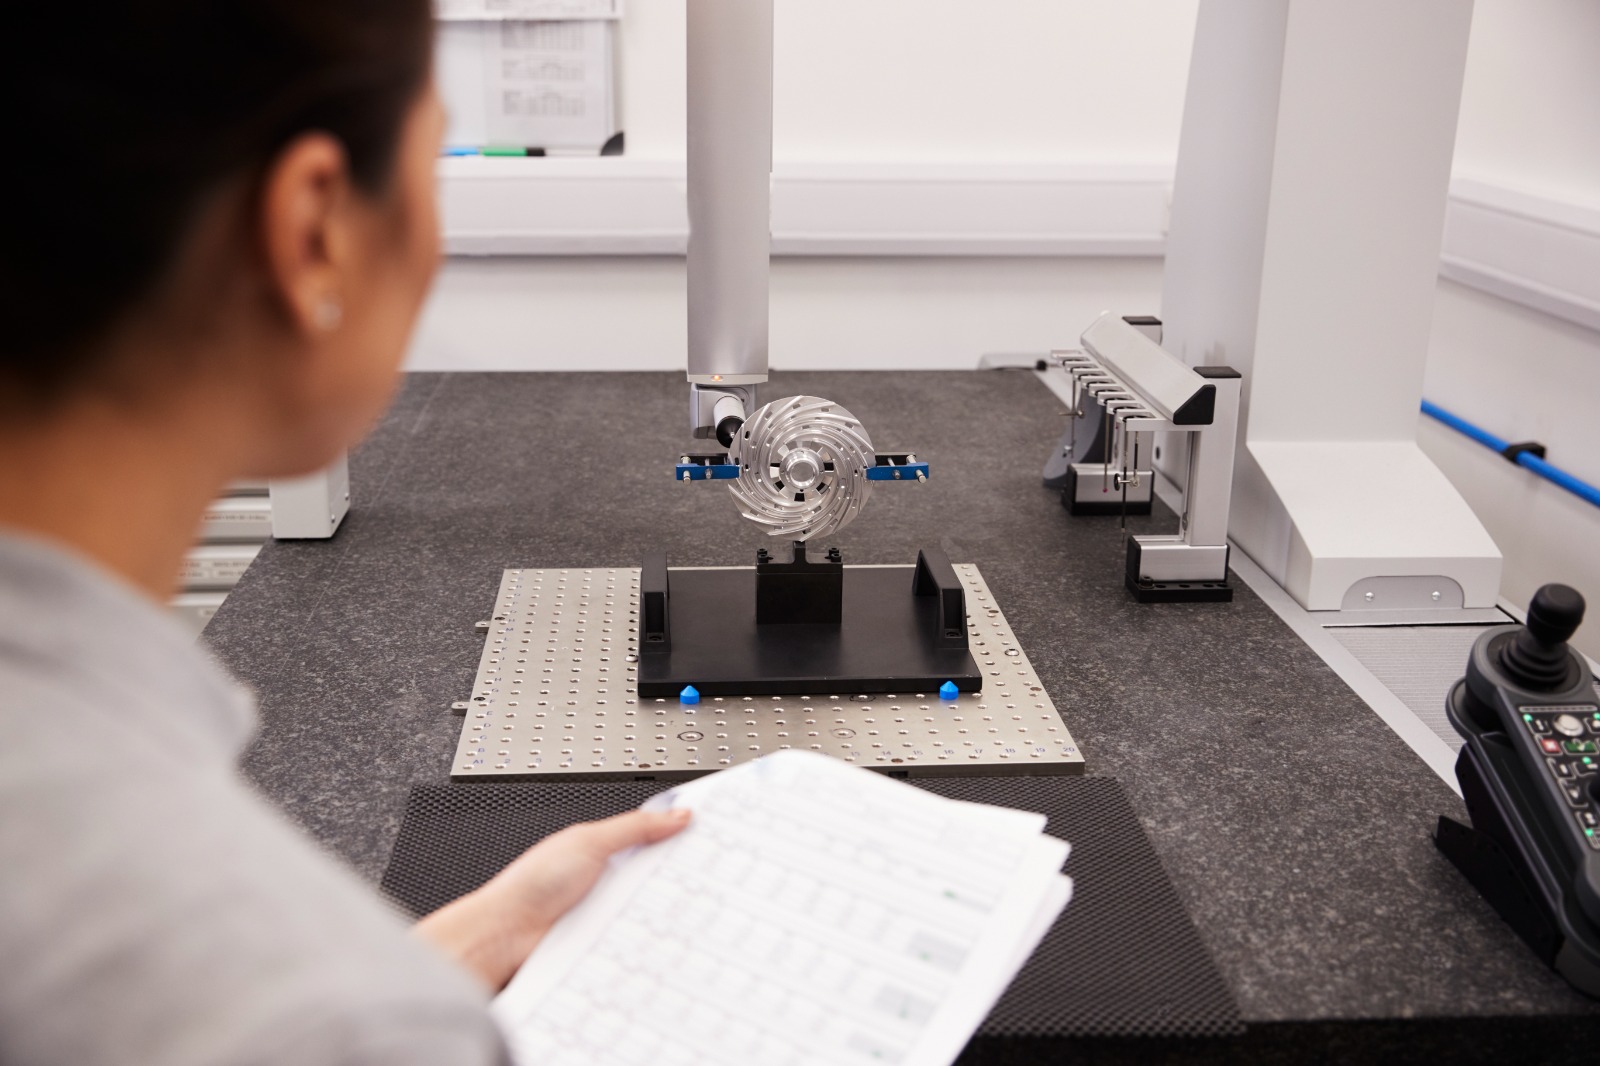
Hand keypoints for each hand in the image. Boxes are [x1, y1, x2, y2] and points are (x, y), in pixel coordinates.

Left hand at [414, 807, 690, 990]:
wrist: (504, 936)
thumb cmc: (530, 885)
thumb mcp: (589, 841)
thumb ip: (635, 827)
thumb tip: (677, 813)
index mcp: (605, 849)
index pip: (653, 838)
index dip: (679, 835)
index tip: (710, 833)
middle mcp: (610, 882)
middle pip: (659, 876)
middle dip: (682, 875)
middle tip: (710, 873)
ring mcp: (610, 914)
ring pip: (653, 910)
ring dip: (667, 910)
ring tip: (688, 906)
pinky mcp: (608, 944)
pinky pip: (640, 940)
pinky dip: (652, 938)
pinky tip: (663, 935)